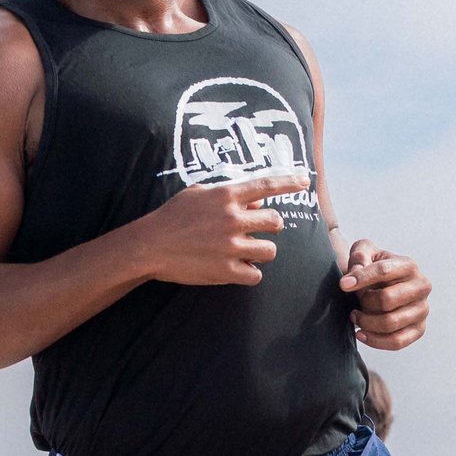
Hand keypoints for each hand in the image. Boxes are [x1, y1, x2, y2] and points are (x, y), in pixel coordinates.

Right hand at [140, 169, 308, 285]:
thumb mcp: (197, 193)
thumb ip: (226, 194)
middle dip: (272, 226)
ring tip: (248, 252)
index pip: (266, 186)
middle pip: (275, 222)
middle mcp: (233, 219)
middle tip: (260, 230)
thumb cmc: (171, 216)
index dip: (289, 182)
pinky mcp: (226, 270)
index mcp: (226, 196)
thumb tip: (253, 201)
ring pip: (269, 251)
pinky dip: (250, 273)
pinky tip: (239, 269)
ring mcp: (231, 246)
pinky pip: (255, 275)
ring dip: (262, 252)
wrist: (150, 246)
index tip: (305, 181)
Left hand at [340, 240, 429, 349]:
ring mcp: (422, 309)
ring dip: (366, 322)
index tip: (343, 285)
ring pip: (390, 323)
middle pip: (387, 299)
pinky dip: (375, 340)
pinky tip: (360, 334)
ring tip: (355, 316)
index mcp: (409, 266)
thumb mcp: (365, 252)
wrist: (384, 286)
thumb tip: (356, 271)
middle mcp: (421, 287)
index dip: (361, 278)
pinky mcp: (419, 329)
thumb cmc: (373, 269)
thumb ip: (359, 255)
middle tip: (354, 302)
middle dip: (364, 302)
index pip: (384, 271)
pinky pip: (397, 342)